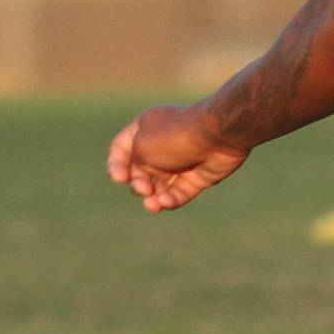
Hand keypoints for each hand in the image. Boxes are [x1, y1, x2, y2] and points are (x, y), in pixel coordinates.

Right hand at [106, 104, 249, 213]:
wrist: (217, 135)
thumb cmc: (175, 136)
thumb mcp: (141, 145)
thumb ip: (134, 163)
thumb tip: (143, 180)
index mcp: (144, 128)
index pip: (121, 148)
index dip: (115, 165)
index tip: (119, 178)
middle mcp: (161, 145)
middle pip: (139, 171)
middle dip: (137, 184)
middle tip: (144, 188)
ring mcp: (179, 162)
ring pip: (159, 186)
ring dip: (152, 198)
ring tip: (153, 205)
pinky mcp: (196, 177)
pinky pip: (178, 193)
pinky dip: (170, 201)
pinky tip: (166, 203)